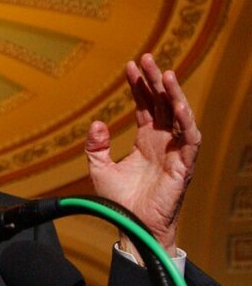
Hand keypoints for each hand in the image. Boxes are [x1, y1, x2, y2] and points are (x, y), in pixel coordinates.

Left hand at [85, 53, 200, 257]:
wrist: (132, 226)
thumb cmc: (119, 201)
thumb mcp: (99, 168)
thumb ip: (95, 146)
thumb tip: (96, 123)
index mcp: (146, 140)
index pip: (146, 105)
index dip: (139, 86)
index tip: (130, 66)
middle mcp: (163, 142)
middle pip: (163, 103)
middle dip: (156, 80)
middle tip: (147, 58)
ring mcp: (175, 151)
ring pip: (180, 116)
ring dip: (174, 94)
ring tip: (166, 73)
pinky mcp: (184, 165)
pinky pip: (190, 139)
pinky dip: (187, 122)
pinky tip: (179, 105)